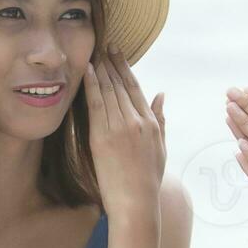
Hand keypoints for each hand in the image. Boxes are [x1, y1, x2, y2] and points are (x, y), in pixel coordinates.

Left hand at [83, 45, 165, 220]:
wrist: (136, 202)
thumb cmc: (148, 180)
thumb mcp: (161, 147)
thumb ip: (160, 119)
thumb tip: (161, 94)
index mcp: (151, 123)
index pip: (135, 88)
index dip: (125, 68)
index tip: (117, 53)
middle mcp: (136, 121)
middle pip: (120, 85)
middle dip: (110, 63)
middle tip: (102, 45)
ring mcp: (119, 128)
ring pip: (108, 91)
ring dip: (99, 70)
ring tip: (93, 53)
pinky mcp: (102, 137)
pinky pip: (95, 104)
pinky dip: (90, 85)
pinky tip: (85, 70)